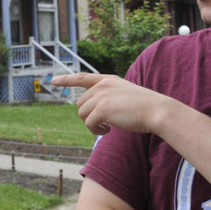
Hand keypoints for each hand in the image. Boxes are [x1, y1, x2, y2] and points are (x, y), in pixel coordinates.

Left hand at [52, 72, 183, 135]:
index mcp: (108, 80)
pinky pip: (89, 123)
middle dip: (88, 116)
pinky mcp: (102, 109)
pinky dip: (96, 130)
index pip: (82, 77)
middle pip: (80, 103)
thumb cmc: (144, 107)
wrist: (156, 111)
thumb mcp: (124, 95)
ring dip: (91, 124)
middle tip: (104, 125)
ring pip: (82, 114)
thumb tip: (92, 112)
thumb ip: (108, 97)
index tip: (54, 80)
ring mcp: (101, 96)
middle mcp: (102, 85)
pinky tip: (108, 131)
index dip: (67, 79)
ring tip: (106, 128)